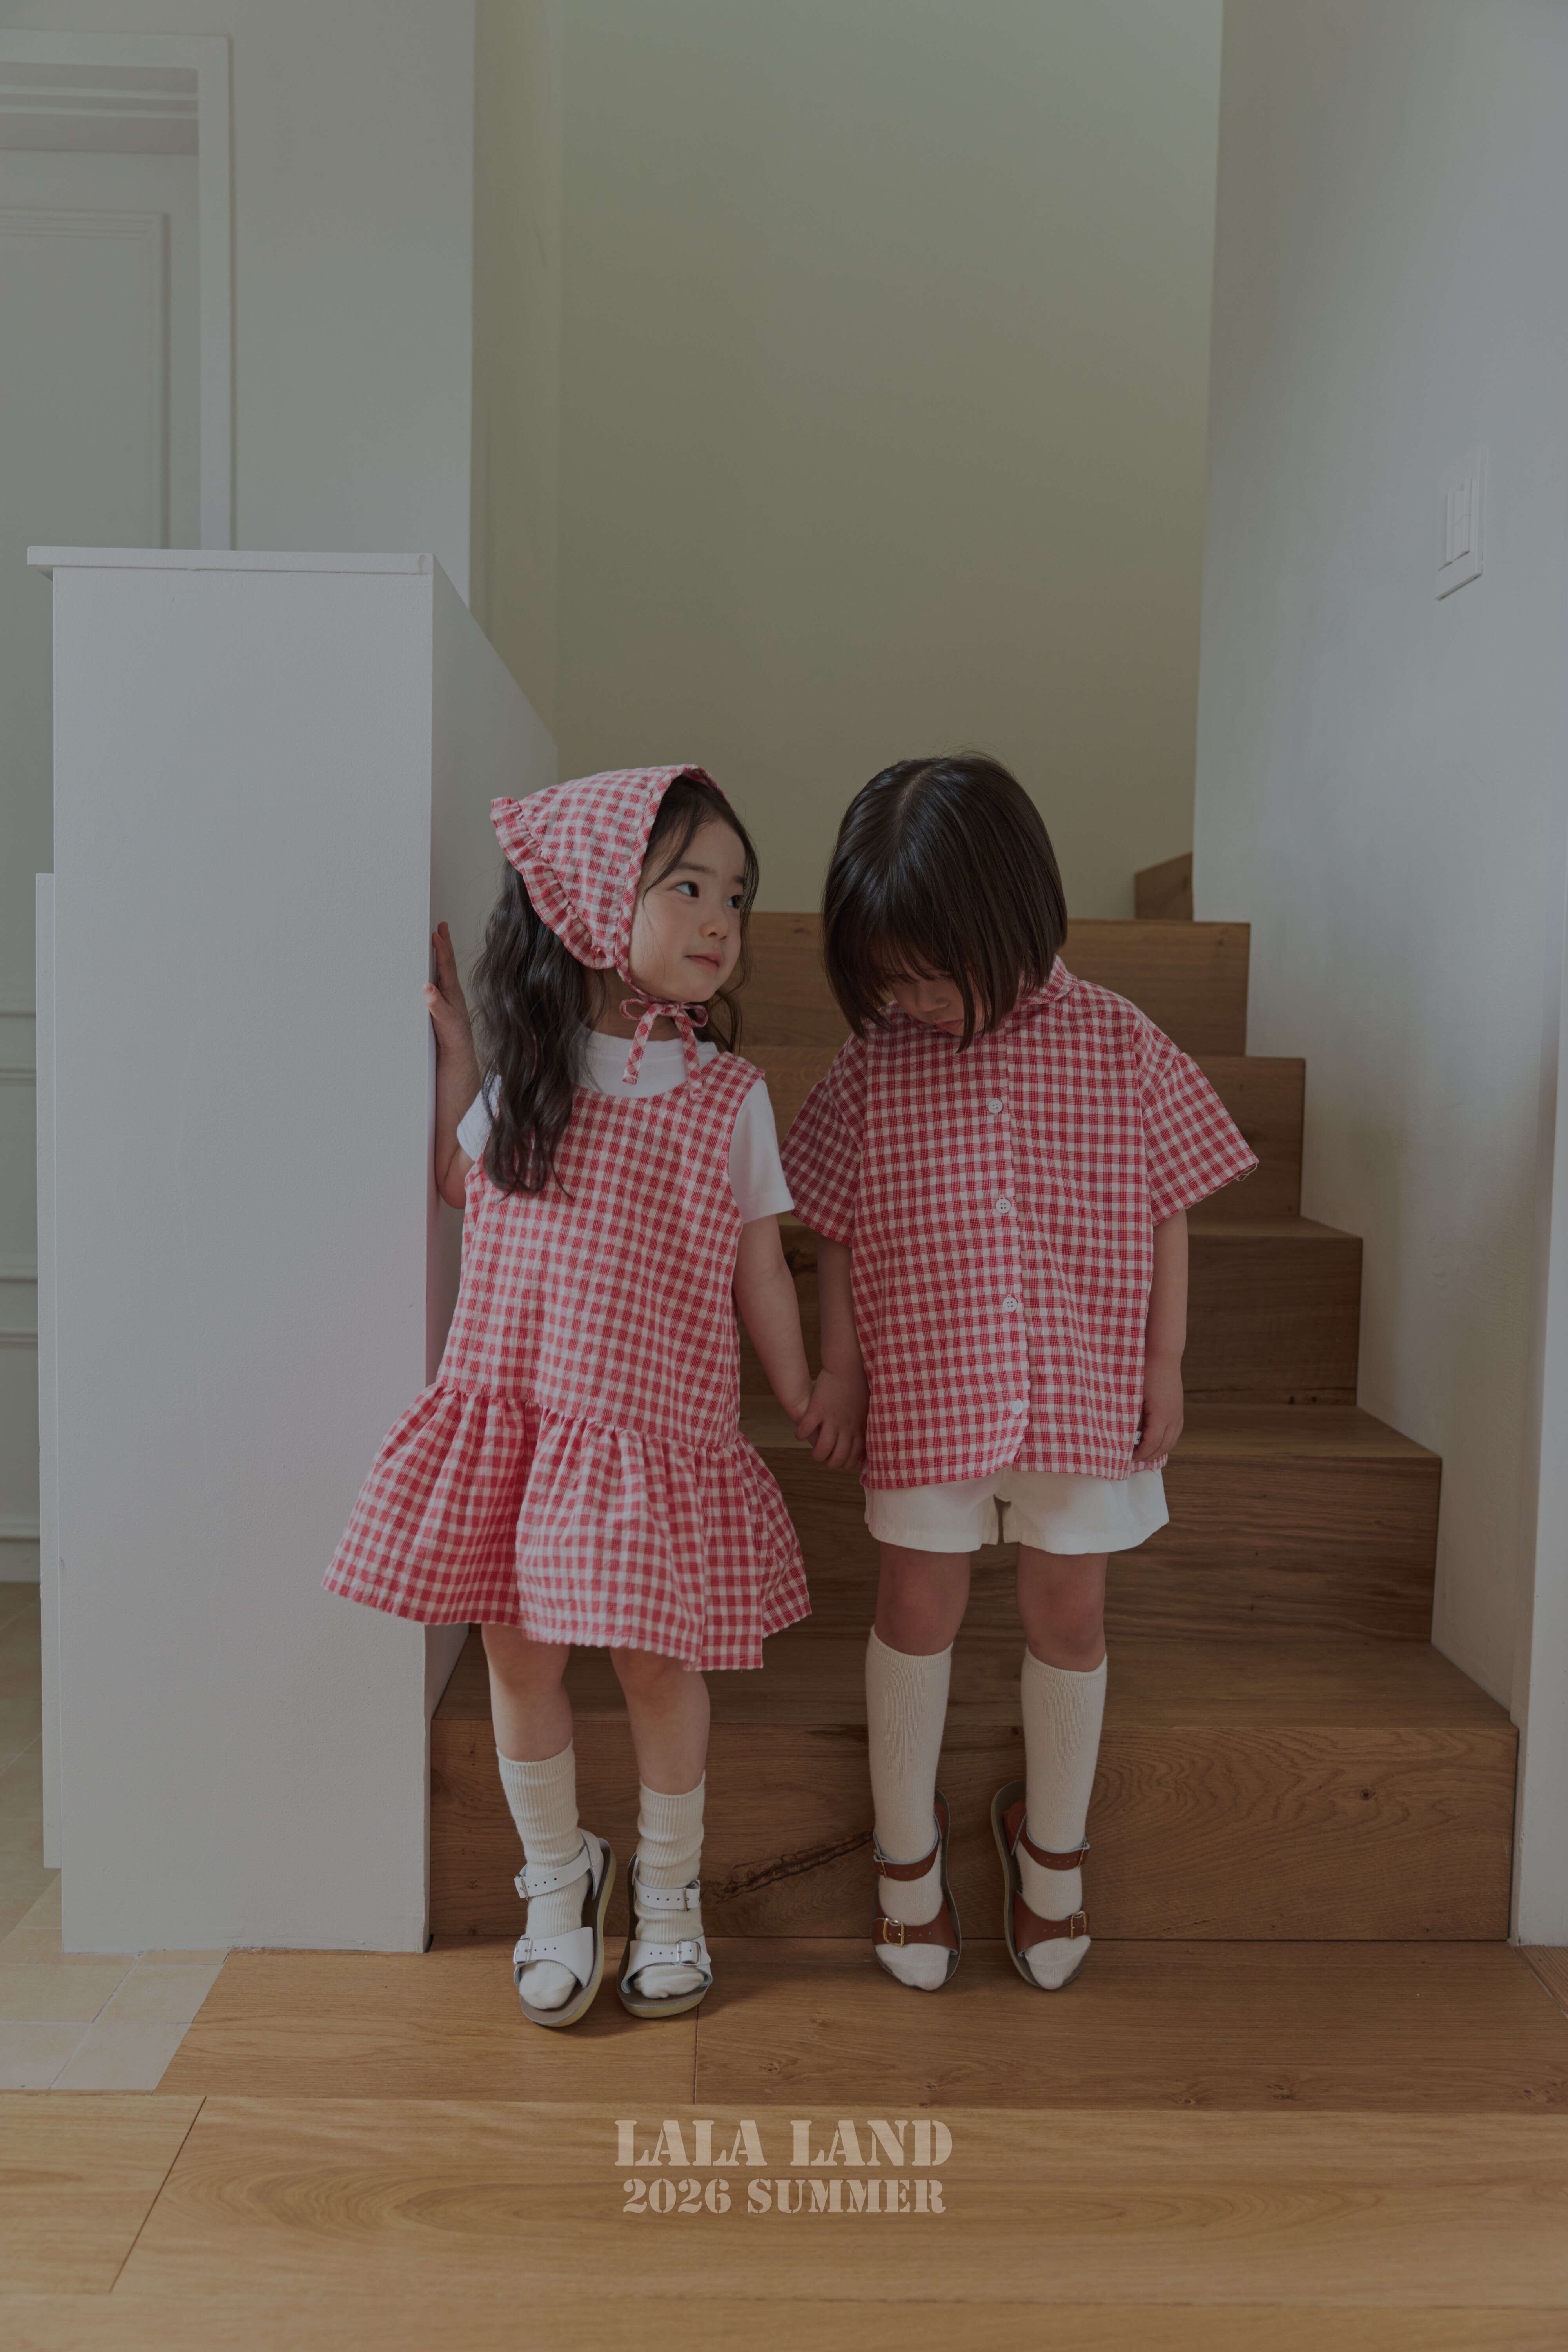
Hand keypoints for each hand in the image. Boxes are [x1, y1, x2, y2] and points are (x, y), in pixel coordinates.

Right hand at [424, 922, 474, 1058]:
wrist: (457, 1051)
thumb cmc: (453, 1035)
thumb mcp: (444, 1020)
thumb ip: (436, 1004)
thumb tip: (427, 987)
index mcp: (451, 990)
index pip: (445, 965)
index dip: (441, 948)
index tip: (436, 933)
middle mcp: (450, 989)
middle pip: (446, 961)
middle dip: (443, 943)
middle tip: (441, 925)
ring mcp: (446, 994)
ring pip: (442, 969)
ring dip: (439, 953)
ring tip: (437, 938)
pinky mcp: (441, 1001)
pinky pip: (437, 979)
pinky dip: (435, 968)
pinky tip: (429, 966)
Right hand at [795, 1366, 867, 1470]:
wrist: (847, 1367)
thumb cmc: (857, 1387)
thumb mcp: (866, 1410)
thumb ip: (863, 1427)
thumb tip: (863, 1442)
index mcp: (858, 1428)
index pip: (853, 1458)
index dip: (844, 1464)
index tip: (838, 1460)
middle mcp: (846, 1427)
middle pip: (837, 1458)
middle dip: (829, 1463)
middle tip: (824, 1457)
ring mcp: (832, 1419)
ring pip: (822, 1449)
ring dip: (816, 1455)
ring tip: (814, 1451)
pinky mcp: (818, 1409)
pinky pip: (806, 1429)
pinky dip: (800, 1435)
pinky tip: (799, 1434)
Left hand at [1133, 1351, 1182, 1464]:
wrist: (1163, 1355)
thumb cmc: (1145, 1372)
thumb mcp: (1134, 1396)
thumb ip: (1132, 1418)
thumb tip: (1128, 1436)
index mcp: (1161, 1415)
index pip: (1151, 1444)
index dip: (1140, 1454)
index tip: (1127, 1457)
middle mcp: (1174, 1417)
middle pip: (1164, 1446)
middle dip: (1149, 1456)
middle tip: (1134, 1459)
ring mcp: (1179, 1413)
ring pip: (1172, 1441)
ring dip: (1159, 1450)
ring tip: (1144, 1453)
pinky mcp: (1179, 1409)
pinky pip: (1175, 1432)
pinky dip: (1166, 1441)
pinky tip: (1155, 1441)